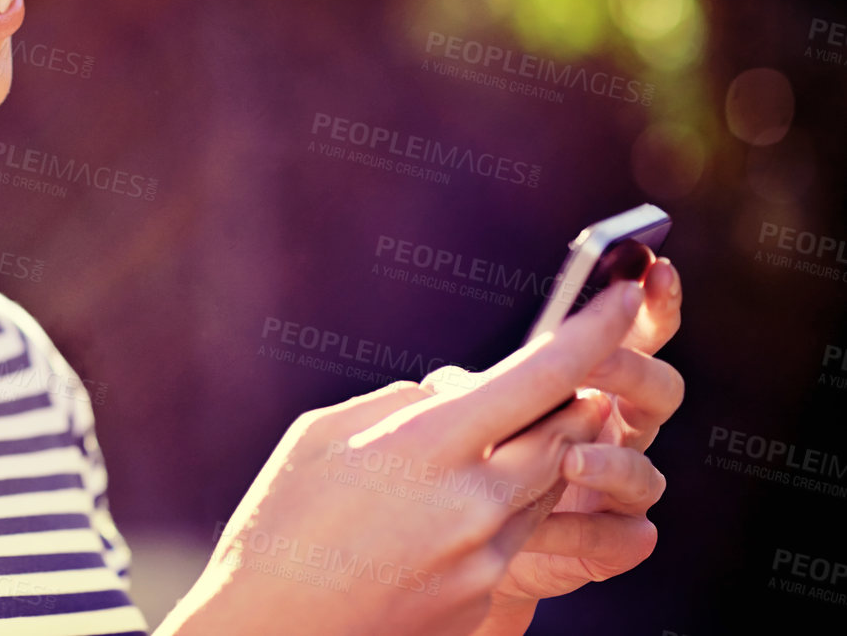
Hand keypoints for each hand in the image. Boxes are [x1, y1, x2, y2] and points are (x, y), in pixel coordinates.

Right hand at [159, 278, 647, 635]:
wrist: (272, 632)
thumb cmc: (280, 523)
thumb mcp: (323, 434)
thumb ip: (403, 402)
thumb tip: (456, 394)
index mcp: (428, 444)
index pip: (543, 374)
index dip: (594, 328)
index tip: (622, 292)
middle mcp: (473, 501)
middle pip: (568, 431)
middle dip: (576, 395)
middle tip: (563, 376)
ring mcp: (485, 557)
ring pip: (547, 485)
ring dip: (535, 454)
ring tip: (482, 445)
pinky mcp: (483, 597)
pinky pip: (514, 536)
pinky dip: (497, 510)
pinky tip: (439, 515)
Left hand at [485, 257, 684, 611]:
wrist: (463, 549)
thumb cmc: (469, 467)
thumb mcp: (466, 418)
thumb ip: (469, 392)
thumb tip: (450, 383)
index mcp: (591, 386)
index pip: (630, 336)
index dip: (651, 303)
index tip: (653, 266)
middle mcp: (618, 431)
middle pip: (660, 392)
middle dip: (630, 372)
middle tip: (594, 365)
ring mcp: (622, 491)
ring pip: (648, 472)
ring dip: (610, 463)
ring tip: (568, 461)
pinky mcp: (615, 543)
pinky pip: (625, 538)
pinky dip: (584, 532)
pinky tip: (543, 532)